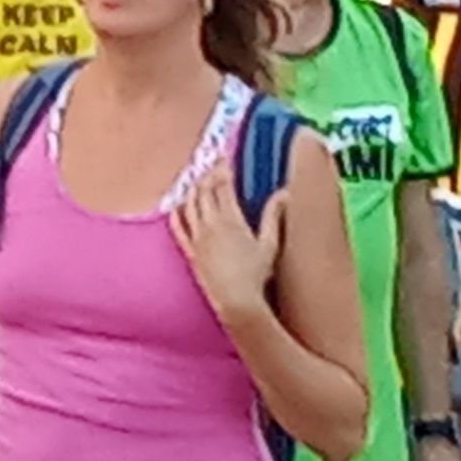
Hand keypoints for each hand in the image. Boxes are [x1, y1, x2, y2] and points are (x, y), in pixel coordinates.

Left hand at [173, 173, 279, 327]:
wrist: (235, 302)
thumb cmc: (255, 275)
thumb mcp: (269, 244)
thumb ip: (273, 216)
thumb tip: (284, 193)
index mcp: (231, 219)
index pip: (223, 185)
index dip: (223, 169)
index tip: (225, 158)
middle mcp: (210, 225)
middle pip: (205, 190)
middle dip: (208, 174)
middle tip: (213, 165)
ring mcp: (197, 238)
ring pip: (190, 204)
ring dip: (194, 188)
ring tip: (198, 180)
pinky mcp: (189, 251)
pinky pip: (177, 226)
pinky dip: (177, 211)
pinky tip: (178, 205)